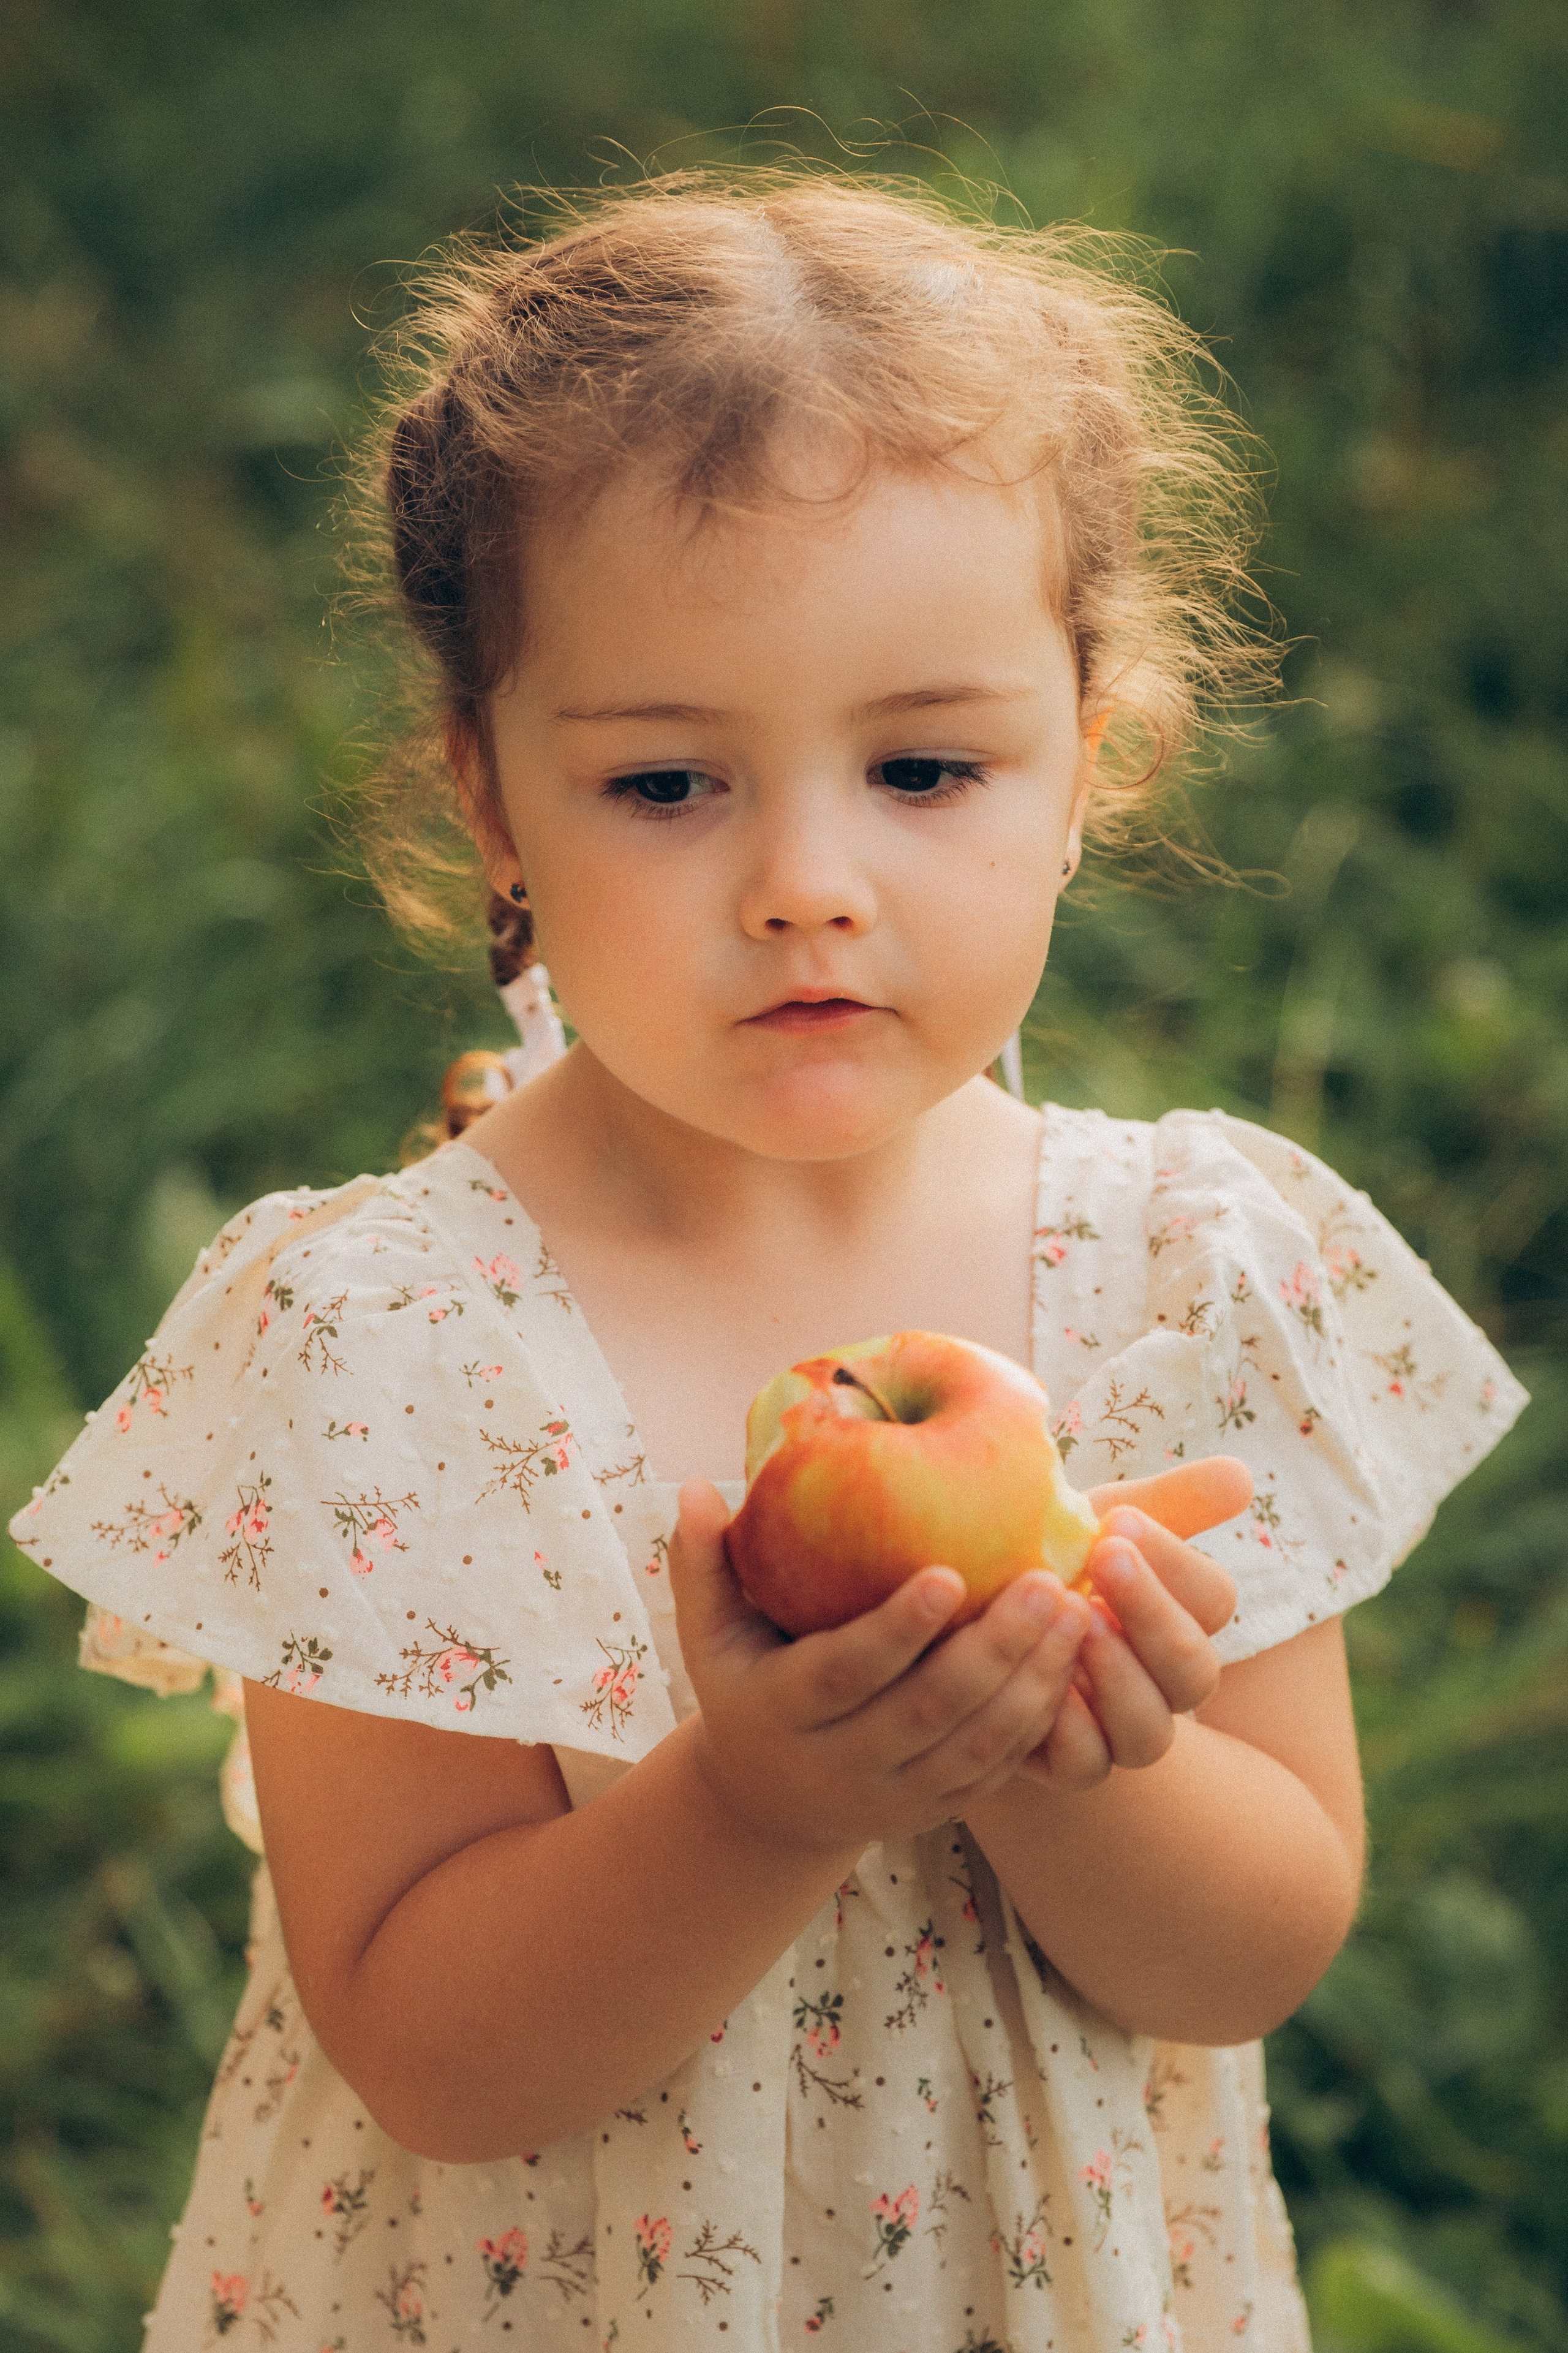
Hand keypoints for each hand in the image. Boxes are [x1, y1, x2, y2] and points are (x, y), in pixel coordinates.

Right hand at [669, 1480, 1093, 1854]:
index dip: (897, 1630)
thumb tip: (694, 1484)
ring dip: (1034, 1682)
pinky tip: (1075, 1663)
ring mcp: (894, 1795)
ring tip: (1077, 1613)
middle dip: (993, 1649)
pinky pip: (999, 1771)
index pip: (844, 1673)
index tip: (949, 1574)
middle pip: (928, 1711)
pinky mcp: (938, 1811)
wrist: (767, 1805)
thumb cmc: (745, 1686)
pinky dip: (1041, 1720)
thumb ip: (702, 1563)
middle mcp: (839, 1763)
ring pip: (976, 1747)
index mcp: (782, 1711)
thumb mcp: (709, 1636)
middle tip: (1046, 1581)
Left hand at [1009, 1455, 1249, 1789]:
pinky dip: (1069, 1729)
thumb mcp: (1098, 1520)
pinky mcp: (1068, 1761)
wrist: (969, 1608)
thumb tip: (1241, 1475)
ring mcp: (1118, 1729)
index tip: (1119, 1521)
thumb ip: (1171, 1501)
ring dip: (1119, 1675)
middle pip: (1195, 1671)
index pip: (1213, 1599)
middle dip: (1153, 1613)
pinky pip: (1086, 1766)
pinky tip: (1043, 1685)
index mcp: (1180, 1616)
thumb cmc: (1046, 1556)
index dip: (1175, 1563)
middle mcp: (1161, 1681)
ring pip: (1151, 1731)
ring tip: (1077, 1622)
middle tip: (1104, 1559)